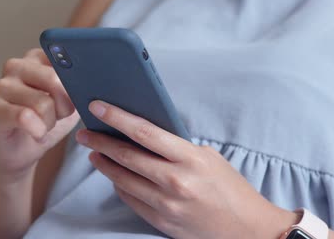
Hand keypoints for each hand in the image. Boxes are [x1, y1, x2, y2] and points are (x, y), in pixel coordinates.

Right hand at [0, 48, 78, 181]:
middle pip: (54, 80)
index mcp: (37, 57)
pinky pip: (25, 117)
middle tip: (58, 116)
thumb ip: (79, 85)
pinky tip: (36, 134)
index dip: (76, 83)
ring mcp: (2, 86)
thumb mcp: (70, 101)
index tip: (75, 98)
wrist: (21, 152)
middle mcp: (16, 65)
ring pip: (43, 103)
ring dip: (50, 123)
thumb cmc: (46, 122)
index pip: (64, 59)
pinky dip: (38, 131)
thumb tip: (95, 79)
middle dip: (65, 106)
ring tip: (43, 125)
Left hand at [75, 100, 298, 238]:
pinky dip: (119, 184)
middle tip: (84, 133)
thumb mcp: (208, 157)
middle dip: (100, 141)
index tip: (97, 106)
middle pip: (126, 156)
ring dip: (104, 164)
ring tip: (94, 152)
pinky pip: (130, 199)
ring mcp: (166, 205)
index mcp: (190, 159)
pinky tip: (114, 175)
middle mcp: (175, 182)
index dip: (117, 117)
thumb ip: (175, 146)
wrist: (249, 230)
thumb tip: (142, 133)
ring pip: (122, 179)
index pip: (144, 131)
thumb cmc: (230, 188)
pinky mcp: (161, 222)